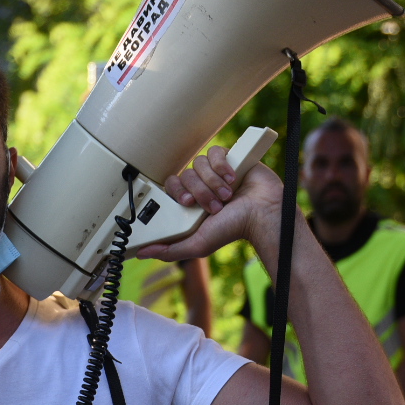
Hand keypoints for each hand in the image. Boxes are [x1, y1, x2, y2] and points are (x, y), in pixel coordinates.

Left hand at [138, 149, 283, 262]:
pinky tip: (232, 178)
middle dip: (198, 191)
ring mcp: (214, 171)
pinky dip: (222, 166)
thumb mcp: (197, 244)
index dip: (177, 192)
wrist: (262, 214)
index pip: (171, 186)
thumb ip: (170, 250)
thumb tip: (142, 252)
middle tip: (212, 205)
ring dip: (212, 182)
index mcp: (191, 201)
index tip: (187, 204)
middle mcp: (201, 185)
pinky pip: (214, 152)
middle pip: (184, 174)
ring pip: (198, 163)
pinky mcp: (228, 158)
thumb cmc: (234, 229)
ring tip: (226, 196)